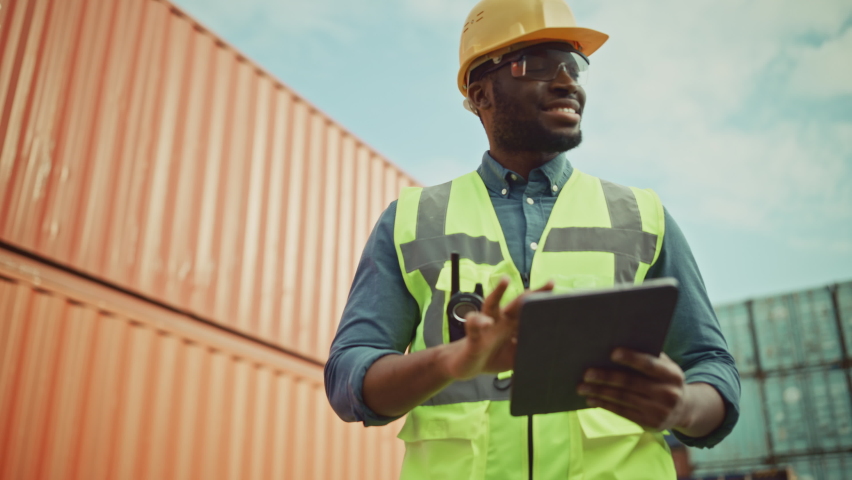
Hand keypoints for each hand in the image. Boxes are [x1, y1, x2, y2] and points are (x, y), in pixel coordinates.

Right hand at [444, 277, 553, 380]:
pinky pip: (474, 325)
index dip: (543, 303)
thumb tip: (549, 356)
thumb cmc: (490, 358)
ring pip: (492, 304)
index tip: (561, 296)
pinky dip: (479, 322)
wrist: (464, 365)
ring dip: (498, 292)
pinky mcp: (473, 336)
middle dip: (533, 293)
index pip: (529, 311)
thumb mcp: (513, 359)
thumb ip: (527, 353)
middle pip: (517, 303)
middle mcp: (501, 321)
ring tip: (505, 280)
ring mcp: (486, 326)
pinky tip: (485, 322)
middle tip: (550, 284)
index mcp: (512, 326)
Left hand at [577, 349, 691, 431]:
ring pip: (623, 398)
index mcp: (672, 374)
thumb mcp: (665, 367)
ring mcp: (659, 411)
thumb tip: (616, 344)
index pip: (650, 365)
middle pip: (630, 383)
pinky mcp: (650, 423)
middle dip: (606, 377)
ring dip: (599, 392)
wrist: (684, 409)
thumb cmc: (665, 379)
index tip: (612, 353)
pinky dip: (604, 404)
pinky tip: (591, 399)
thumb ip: (649, 356)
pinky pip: (622, 412)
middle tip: (586, 373)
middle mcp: (668, 393)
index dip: (631, 358)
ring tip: (582, 387)